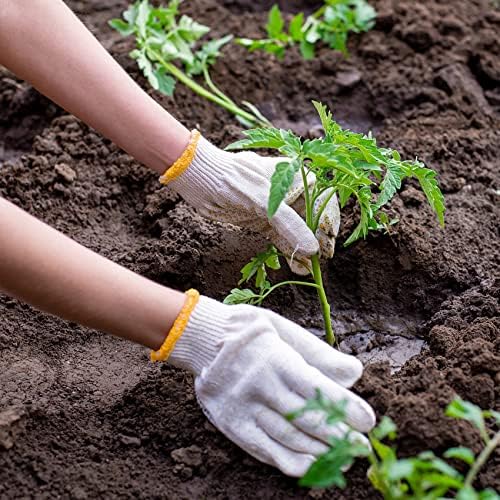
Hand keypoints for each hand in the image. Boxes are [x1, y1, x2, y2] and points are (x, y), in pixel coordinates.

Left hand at [168, 136, 339, 273]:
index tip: (327, 243)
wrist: (198, 179)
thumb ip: (289, 224)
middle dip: (316, 240)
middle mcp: (288, 191)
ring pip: (297, 231)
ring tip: (308, 270)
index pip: (322, 199)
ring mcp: (275, 207)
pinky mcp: (263, 220)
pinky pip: (281, 238)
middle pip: (311, 218)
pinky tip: (296, 267)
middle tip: (318, 262)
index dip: (328, 221)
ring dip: (303, 250)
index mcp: (294, 176)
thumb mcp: (262, 200)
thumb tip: (313, 250)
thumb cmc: (231, 180)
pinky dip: (288, 252)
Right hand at [169, 296, 375, 476]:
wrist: (199, 336)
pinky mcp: (230, 423)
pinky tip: (310, 467)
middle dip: (338, 435)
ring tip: (344, 458)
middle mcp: (259, 386)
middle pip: (305, 418)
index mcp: (274, 358)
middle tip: (362, 447)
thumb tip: (354, 373)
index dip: (344, 407)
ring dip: (319, 451)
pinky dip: (288, 461)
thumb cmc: (247, 330)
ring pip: (286, 437)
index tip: (368, 421)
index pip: (315, 388)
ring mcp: (243, 407)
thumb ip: (317, 352)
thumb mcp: (281, 328)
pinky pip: (262, 448)